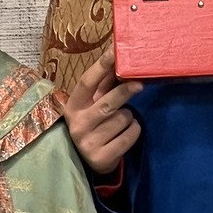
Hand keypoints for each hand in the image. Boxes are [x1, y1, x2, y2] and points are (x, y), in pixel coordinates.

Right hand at [62, 54, 142, 176]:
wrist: (89, 161)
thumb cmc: (94, 124)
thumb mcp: (92, 104)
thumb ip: (104, 84)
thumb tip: (117, 56)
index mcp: (73, 106)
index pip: (86, 82)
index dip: (101, 66)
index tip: (114, 51)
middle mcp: (77, 124)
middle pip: (107, 103)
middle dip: (125, 92)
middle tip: (139, 84)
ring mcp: (88, 143)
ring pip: (123, 119)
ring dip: (129, 117)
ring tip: (121, 121)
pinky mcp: (101, 157)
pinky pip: (129, 135)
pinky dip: (133, 131)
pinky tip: (124, 134)